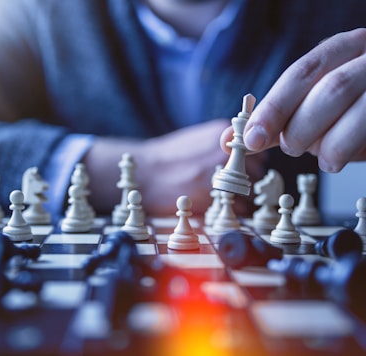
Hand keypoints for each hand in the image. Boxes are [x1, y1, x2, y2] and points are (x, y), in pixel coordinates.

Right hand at [83, 119, 264, 215]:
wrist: (145, 173)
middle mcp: (224, 153)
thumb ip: (222, 143)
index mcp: (222, 134)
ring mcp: (220, 175)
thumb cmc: (169, 157)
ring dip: (242, 197)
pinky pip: (239, 208)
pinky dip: (234, 211)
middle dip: (247, 181)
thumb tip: (243, 153)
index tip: (243, 169)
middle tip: (231, 186)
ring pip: (249, 192)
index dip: (252, 163)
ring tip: (223, 197)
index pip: (258, 150)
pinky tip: (218, 206)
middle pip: (256, 172)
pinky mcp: (212, 198)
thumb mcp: (197, 138)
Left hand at [235, 28, 365, 172]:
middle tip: (291, 147)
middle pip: (330, 89)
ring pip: (356, 111)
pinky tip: (338, 157)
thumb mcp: (304, 110)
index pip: (301, 74)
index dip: (274, 108)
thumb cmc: (341, 111)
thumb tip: (228, 140)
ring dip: (327, 144)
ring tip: (321, 156)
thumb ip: (271, 124)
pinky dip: (348, 152)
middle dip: (300, 129)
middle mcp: (365, 60)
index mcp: (338, 51)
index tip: (253, 139)